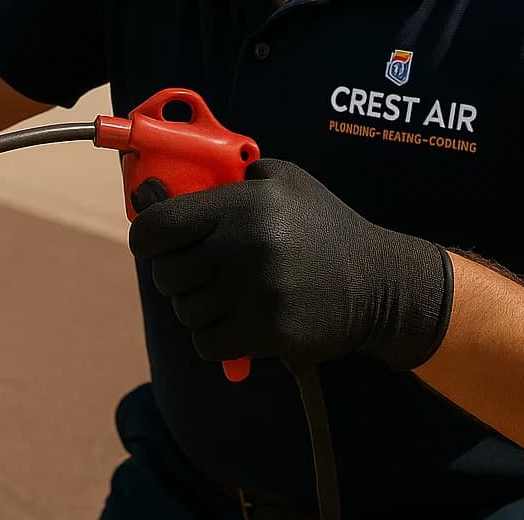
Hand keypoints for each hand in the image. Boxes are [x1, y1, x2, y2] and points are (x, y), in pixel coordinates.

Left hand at [127, 157, 453, 370]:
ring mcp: (257, 294)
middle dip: (177, 275)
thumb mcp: (280, 181)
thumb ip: (220, 180)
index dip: (146, 238)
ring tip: (230, 294)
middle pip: (166, 274)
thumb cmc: (321, 226)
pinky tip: (239, 321)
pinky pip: (207, 343)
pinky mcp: (270, 333)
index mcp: (241, 206)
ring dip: (199, 307)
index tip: (154, 243)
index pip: (156, 228)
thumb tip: (151, 191)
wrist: (377, 281)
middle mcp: (245, 248)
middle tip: (202, 271)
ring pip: (185, 312)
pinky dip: (214, 337)